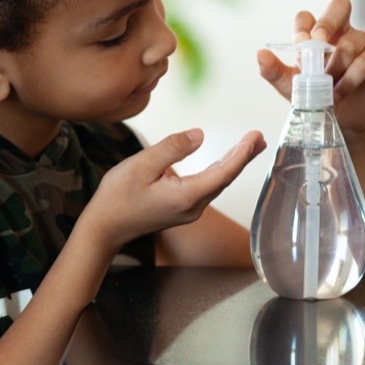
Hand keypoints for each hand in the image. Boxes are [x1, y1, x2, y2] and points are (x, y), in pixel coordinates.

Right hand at [82, 128, 265, 249]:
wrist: (104, 229)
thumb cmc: (117, 198)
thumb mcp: (141, 165)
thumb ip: (172, 148)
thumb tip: (200, 135)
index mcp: (186, 196)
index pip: (223, 172)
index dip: (242, 153)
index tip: (255, 136)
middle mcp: (193, 207)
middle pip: (226, 178)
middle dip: (244, 156)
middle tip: (260, 137)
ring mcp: (189, 210)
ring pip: (218, 183)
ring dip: (234, 163)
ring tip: (249, 145)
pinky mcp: (182, 209)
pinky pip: (208, 187)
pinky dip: (220, 171)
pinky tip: (225, 161)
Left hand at [257, 0, 364, 138]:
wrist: (342, 122)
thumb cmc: (317, 98)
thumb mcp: (291, 87)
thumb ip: (274, 71)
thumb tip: (260, 54)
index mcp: (318, 34)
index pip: (308, 17)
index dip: (303, 26)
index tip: (299, 45)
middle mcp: (341, 32)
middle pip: (340, 5)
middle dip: (328, 21)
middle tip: (318, 42)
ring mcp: (361, 42)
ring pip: (349, 43)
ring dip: (335, 67)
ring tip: (327, 90)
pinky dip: (349, 79)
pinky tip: (339, 93)